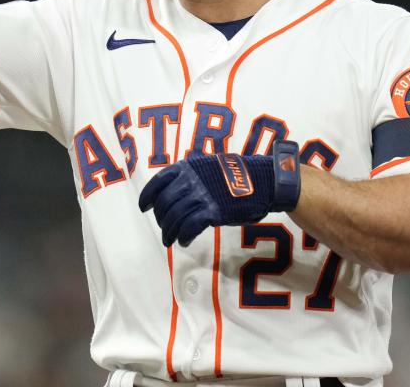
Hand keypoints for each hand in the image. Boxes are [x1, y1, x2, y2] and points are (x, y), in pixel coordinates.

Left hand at [138, 140, 300, 246]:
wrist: (264, 181)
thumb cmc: (239, 176)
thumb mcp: (210, 167)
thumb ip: (192, 176)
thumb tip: (178, 189)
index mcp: (189, 167)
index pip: (160, 181)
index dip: (148, 196)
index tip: (145, 207)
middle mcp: (192, 180)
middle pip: (165, 203)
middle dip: (161, 219)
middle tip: (164, 229)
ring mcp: (202, 196)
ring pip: (175, 217)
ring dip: (169, 232)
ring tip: (170, 240)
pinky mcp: (213, 211)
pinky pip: (190, 226)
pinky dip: (184, 236)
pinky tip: (184, 241)